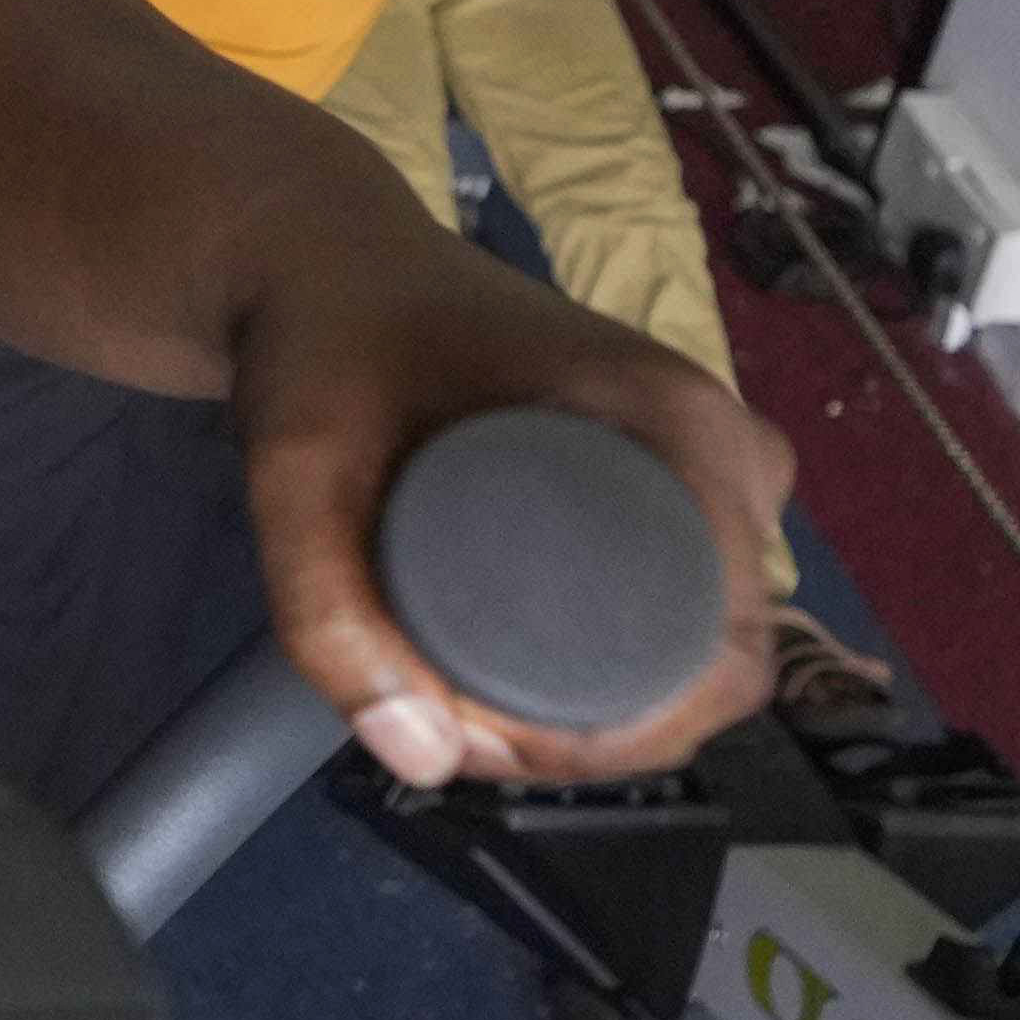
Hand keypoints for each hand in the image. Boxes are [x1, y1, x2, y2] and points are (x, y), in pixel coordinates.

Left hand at [226, 218, 792, 788]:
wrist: (326, 260)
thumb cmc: (323, 344)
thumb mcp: (295, 469)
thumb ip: (322, 604)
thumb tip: (425, 758)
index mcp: (682, 427)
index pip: (721, 649)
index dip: (625, 735)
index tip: (496, 738)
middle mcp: (724, 446)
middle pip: (716, 657)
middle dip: (601, 730)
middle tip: (459, 722)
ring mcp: (713, 464)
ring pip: (699, 641)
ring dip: (606, 703)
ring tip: (467, 695)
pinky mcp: (682, 478)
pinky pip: (684, 606)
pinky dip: (617, 663)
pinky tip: (514, 678)